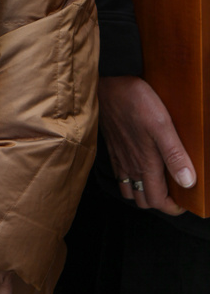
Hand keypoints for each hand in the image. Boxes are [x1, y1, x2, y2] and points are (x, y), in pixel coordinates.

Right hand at [99, 75, 196, 214]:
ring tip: (159, 182)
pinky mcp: (113, 148)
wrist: (106, 86)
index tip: (186, 201)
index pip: (158, 201)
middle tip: (176, 192)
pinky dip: (131, 180)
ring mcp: (120, 158)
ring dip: (143, 193)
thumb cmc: (134, 102)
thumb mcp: (162, 125)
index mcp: (145, 164)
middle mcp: (131, 166)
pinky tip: (140, 166)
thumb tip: (188, 182)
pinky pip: (120, 176)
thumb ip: (175, 154)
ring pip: (130, 190)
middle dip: (160, 203)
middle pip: (143, 200)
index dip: (174, 207)